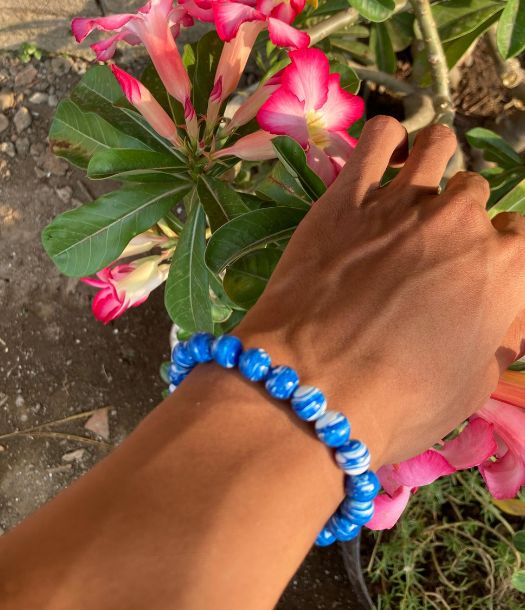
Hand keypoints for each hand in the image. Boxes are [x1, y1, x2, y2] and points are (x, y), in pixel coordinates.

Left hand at [237, 116, 524, 466]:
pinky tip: (381, 157)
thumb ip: (497, 342)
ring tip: (414, 185)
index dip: (494, 254)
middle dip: (457, 218)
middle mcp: (460, 224)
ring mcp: (402, 202)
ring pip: (438, 147)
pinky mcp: (347, 197)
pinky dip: (386, 139)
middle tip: (426, 246)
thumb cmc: (399, 403)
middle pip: (474, 195)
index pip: (516, 238)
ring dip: (434, 162)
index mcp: (503, 271)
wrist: (315, 390)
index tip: (471, 269)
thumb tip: (507, 322)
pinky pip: (378, 137)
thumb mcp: (471, 388)